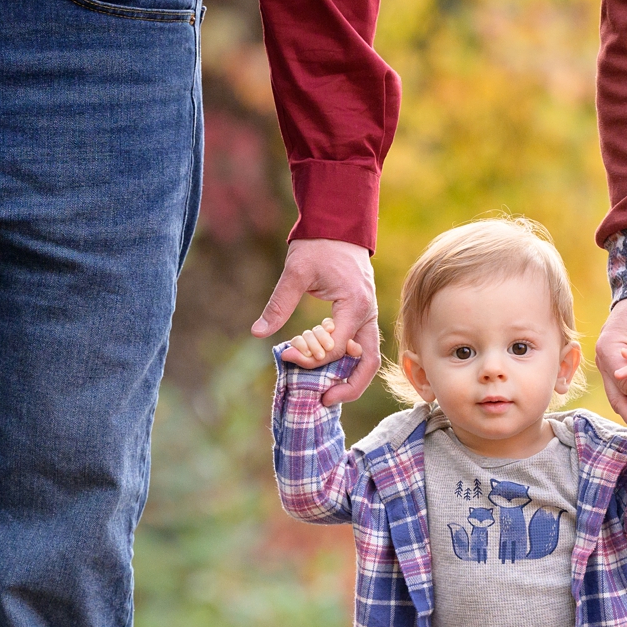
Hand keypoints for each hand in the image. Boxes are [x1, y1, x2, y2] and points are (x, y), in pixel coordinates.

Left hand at [251, 239, 379, 406]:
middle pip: (366, 364)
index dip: (310, 359)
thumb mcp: (295, 272)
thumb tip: (258, 333)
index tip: (285, 353)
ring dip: (350, 380)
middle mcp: (367, 316)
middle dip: (348, 387)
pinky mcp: (363, 317)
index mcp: (354, 306)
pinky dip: (347, 364)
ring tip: (327, 394)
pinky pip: (361, 349)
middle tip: (322, 400)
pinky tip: (326, 370)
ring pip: (368, 359)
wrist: (339, 226)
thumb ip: (279, 303)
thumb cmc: (319, 246)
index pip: (335, 349)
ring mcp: (369, 317)